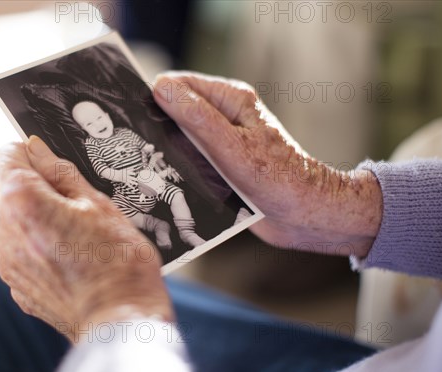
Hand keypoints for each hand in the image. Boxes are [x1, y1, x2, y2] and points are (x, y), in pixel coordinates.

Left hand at [0, 136, 173, 343]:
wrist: (121, 321)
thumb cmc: (117, 261)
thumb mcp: (97, 203)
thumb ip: (59, 172)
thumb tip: (37, 149)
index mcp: (20, 201)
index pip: (9, 155)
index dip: (34, 154)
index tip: (55, 165)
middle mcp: (2, 231)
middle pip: (16, 192)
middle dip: (44, 193)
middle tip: (84, 211)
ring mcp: (7, 262)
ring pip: (22, 224)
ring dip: (44, 223)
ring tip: (83, 242)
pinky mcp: (17, 286)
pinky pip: (26, 253)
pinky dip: (44, 251)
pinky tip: (75, 264)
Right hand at [153, 72, 382, 256]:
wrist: (306, 216)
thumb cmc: (278, 179)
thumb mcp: (232, 147)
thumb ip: (197, 118)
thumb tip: (161, 88)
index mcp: (230, 100)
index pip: (178, 85)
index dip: (155, 98)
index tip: (135, 118)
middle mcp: (224, 117)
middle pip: (177, 113)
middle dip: (158, 128)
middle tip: (140, 150)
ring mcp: (222, 143)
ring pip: (181, 141)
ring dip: (168, 154)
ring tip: (150, 170)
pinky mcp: (221, 167)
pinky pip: (191, 163)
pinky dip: (180, 171)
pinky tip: (168, 185)